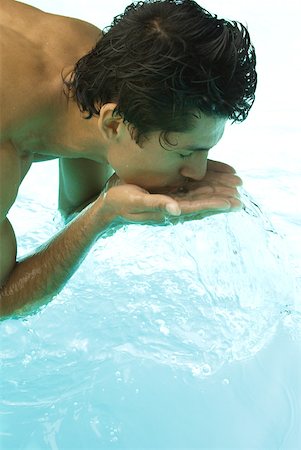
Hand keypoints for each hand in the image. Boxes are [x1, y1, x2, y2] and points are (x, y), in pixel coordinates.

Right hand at [99, 160, 241, 224]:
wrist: (109, 201)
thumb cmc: (120, 203)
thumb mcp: (136, 201)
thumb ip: (156, 205)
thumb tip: (176, 210)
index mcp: (169, 212)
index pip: (197, 209)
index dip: (215, 205)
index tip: (232, 202)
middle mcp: (175, 206)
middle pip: (203, 200)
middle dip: (222, 196)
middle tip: (241, 190)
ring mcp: (173, 197)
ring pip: (200, 192)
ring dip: (218, 188)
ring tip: (236, 183)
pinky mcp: (169, 189)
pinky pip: (191, 185)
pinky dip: (205, 179)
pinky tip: (216, 173)